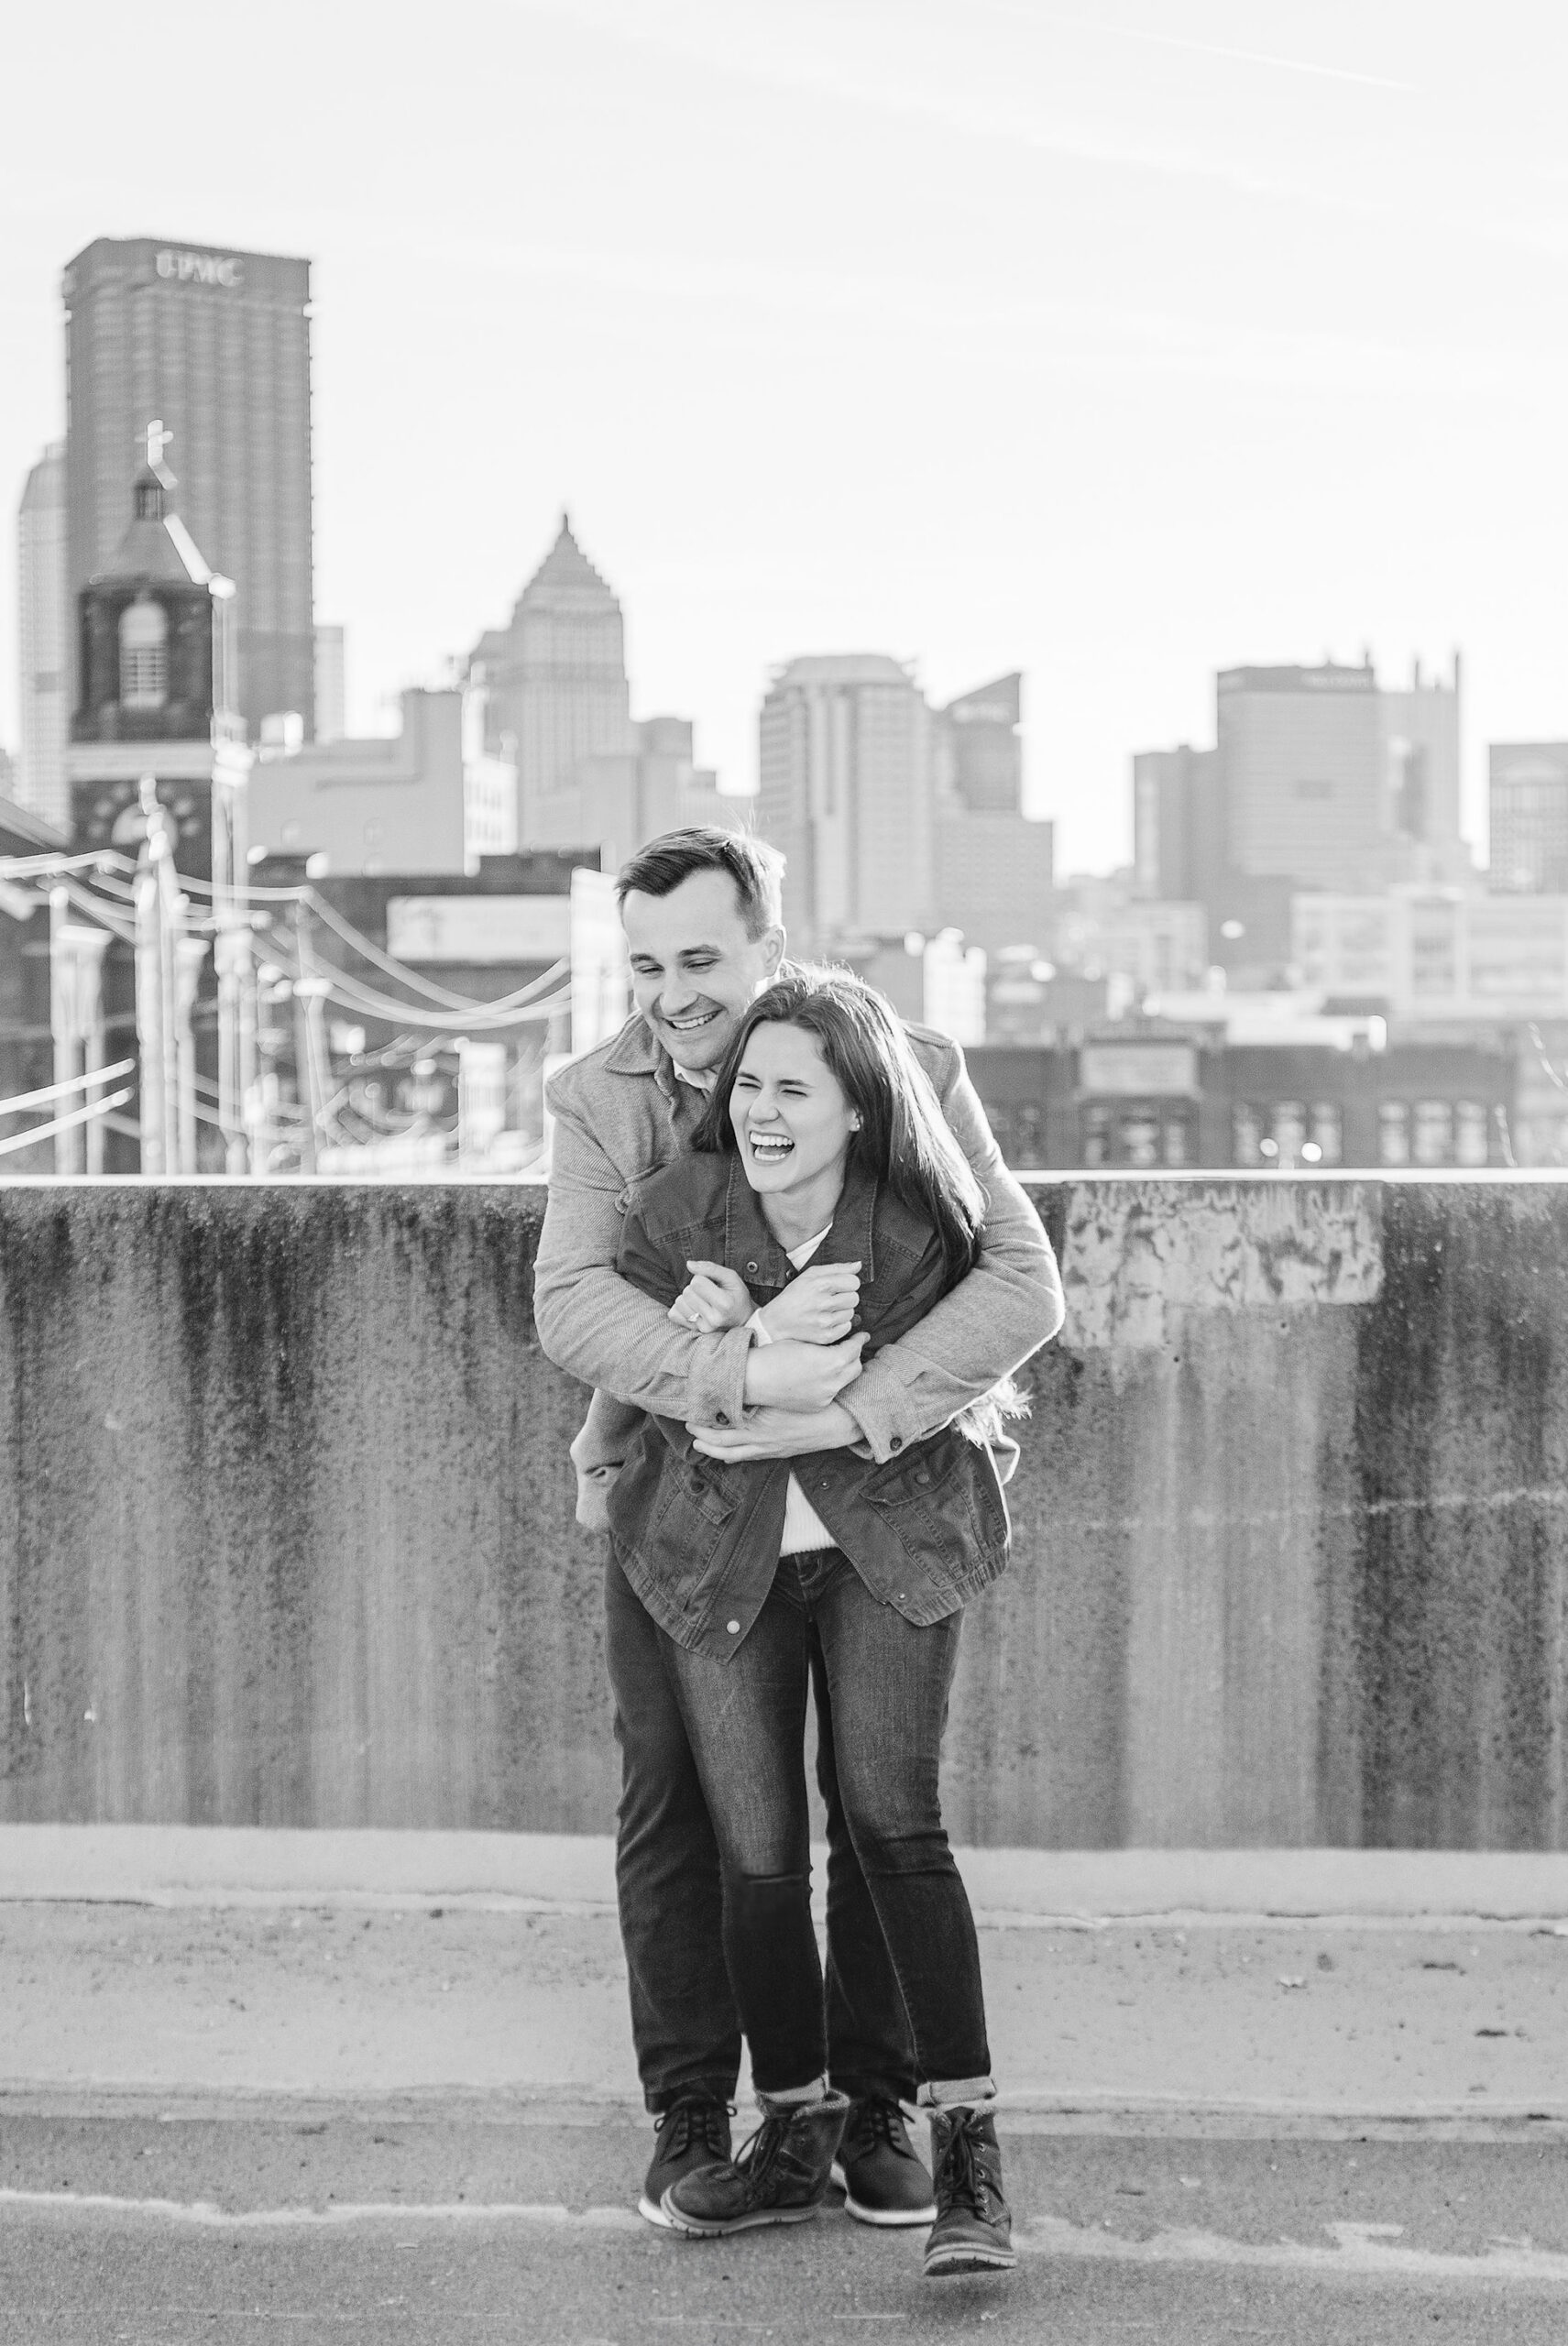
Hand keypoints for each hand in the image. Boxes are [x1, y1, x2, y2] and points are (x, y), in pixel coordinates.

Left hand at [667, 1260, 753, 1332]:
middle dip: (695, 1288)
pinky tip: (694, 1309)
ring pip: (679, 1302)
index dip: (702, 1278)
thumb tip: (689, 1264)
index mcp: (724, 1304)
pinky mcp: (695, 1331)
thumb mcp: (731, 1278)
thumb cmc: (736, 1296)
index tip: (713, 1284)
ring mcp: (704, 1327)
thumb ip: (711, 1268)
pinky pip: (674, 1314)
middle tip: (707, 1293)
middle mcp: (714, 1319)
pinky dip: (681, 1309)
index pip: (697, 1282)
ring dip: (688, 1298)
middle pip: (687, 1292)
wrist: (743, 1320)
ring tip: (702, 1301)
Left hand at [690, 1401, 860, 1461]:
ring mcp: (770, 1449)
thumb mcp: (783, 1390)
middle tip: (689, 1430)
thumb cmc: (812, 1401)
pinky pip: (751, 1458)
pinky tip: (729, 1456)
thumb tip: (739, 1375)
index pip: (722, 1429)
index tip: (691, 1416)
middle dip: (704, 1440)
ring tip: (700, 1447)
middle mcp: (761, 1441)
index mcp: (758, 1425)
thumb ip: (761, 1386)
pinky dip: (735, 1457)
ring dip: (715, 1452)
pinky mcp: (779, 1452)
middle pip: (723, 1446)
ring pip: (735, 1456)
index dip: (703, 1425)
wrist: (839, 1421)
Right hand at [745, 1332, 865, 1411]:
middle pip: (856, 1367)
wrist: (753, 1378)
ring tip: (834, 1361)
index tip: (862, 1335)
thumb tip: (843, 1339)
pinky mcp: (816, 1406)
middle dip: (853, 1355)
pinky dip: (830, 1384)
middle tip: (849, 1347)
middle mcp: (832, 1383)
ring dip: (843, 1371)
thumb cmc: (775, 1354)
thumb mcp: (805, 1342)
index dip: (859, 1340)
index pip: (855, 1349)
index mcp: (831, 1362)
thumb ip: (828, 1343)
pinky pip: (831, 1393)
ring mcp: (825, 1397)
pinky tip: (819, 1376)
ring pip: (845, 1381)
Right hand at [755, 1263, 860, 1345]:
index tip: (838, 1287)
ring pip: (851, 1313)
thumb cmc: (794, 1295)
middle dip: (846, 1297)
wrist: (777, 1321)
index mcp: (820, 1284)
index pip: (854, 1282)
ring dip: (842, 1311)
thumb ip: (837, 1268)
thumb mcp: (810, 1275)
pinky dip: (839, 1324)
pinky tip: (826, 1320)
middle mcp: (823, 1303)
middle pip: (855, 1298)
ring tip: (827, 1310)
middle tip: (831, 1299)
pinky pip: (847, 1327)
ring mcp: (824, 1321)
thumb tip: (858, 1265)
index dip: (848, 1283)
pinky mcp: (825, 1336)